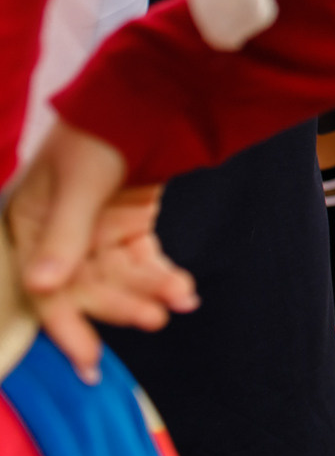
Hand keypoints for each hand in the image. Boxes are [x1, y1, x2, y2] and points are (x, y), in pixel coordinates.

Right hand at [8, 123, 197, 380]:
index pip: (44, 288)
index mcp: (29, 226)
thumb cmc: (99, 130)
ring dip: (148, 290)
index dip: (65, 326)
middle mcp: (58, 237)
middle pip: (86, 286)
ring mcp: (95, 233)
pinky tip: (183, 290)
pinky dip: (161, 276)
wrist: (146, 94)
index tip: (89, 361)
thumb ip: (63, 234)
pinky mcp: (127, 226)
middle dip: (119, 305)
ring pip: (119, 277)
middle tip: (153, 318)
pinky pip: (141, 261)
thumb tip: (40, 284)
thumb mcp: (79, 181)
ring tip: (180, 299)